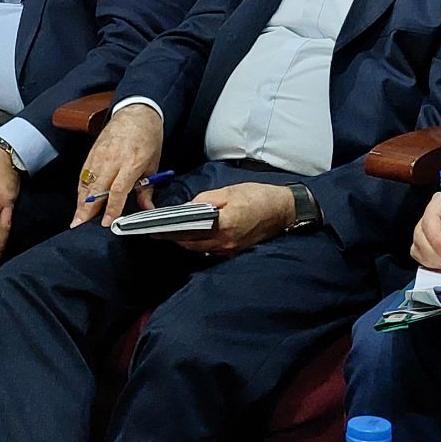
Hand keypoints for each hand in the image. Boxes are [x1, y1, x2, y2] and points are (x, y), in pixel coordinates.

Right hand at [70, 103, 162, 228]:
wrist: (137, 111)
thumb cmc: (148, 136)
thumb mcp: (153, 163)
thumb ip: (147, 189)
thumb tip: (147, 209)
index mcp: (132, 162)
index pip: (119, 189)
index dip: (112, 207)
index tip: (106, 222)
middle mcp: (113, 159)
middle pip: (97, 188)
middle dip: (87, 209)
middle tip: (79, 226)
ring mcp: (100, 155)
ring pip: (87, 182)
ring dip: (80, 202)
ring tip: (76, 220)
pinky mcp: (92, 153)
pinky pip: (84, 174)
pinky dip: (80, 189)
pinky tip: (79, 202)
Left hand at [170, 183, 294, 256]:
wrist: (283, 209)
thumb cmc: (257, 196)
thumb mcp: (229, 191)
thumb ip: (204, 200)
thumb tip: (186, 208)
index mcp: (222, 225)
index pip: (189, 234)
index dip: (171, 233)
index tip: (156, 230)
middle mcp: (225, 242)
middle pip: (192, 245)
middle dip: (176, 238)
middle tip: (161, 231)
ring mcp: (230, 249)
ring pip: (201, 249)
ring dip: (188, 242)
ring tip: (175, 231)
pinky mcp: (235, 250)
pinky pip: (212, 249)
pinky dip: (202, 243)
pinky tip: (196, 234)